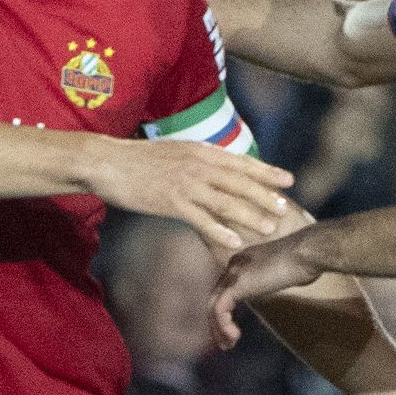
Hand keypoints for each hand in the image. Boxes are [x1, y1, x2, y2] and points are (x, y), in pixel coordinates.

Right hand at [92, 137, 292, 255]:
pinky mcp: (171, 202)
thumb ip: (196, 159)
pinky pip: (201, 219)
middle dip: (266, 195)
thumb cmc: (136, 159)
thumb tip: (215, 168)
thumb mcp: (173, 151)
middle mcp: (197, 165)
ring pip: (226, 201)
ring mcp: (185, 184)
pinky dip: (220, 232)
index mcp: (199, 151)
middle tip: (286, 208)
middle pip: (239, 182)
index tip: (288, 179)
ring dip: (250, 215)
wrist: (107, 162)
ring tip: (270, 227)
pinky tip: (235, 243)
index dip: (266, 171)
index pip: (240, 162)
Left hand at [210, 229, 321, 345]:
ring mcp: (233, 275)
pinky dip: (223, 325)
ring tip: (227, 346)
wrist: (305, 254)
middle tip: (224, 343)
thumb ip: (272, 280)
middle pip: (215, 298)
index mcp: (242, 262)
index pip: (225, 290)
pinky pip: (220, 309)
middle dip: (216, 323)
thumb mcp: (282, 273)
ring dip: (218, 329)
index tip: (233, 329)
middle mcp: (233, 267)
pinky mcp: (236, 285)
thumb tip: (278, 288)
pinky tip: (235, 336)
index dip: (225, 311)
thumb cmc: (303, 261)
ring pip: (213, 305)